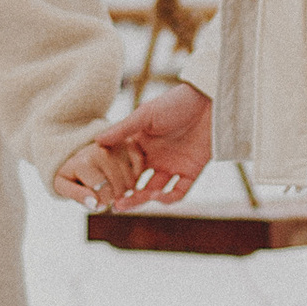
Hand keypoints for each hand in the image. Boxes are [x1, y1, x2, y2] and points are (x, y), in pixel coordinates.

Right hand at [55, 80, 212, 209]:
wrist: (210, 101)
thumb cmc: (176, 102)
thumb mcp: (146, 115)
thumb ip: (122, 129)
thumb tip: (96, 141)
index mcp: (142, 144)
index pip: (124, 167)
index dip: (114, 177)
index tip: (103, 187)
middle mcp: (156, 158)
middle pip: (137, 183)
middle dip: (126, 195)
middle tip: (114, 204)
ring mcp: (173, 165)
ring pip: (155, 190)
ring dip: (143, 198)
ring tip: (130, 201)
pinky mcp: (191, 171)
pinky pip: (179, 191)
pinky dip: (169, 198)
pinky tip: (158, 196)